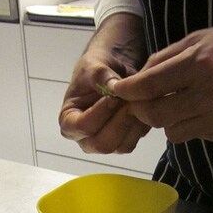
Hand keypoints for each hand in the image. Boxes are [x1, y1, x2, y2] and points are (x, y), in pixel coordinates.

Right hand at [59, 14, 150, 153]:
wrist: (112, 70)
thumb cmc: (95, 70)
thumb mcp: (93, 66)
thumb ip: (100, 76)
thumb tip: (114, 88)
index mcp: (69, 122)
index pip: (83, 127)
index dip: (100, 112)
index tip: (113, 95)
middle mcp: (85, 139)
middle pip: (102, 144)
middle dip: (119, 121)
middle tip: (129, 99)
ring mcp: (105, 143)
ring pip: (121, 146)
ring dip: (132, 122)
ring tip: (136, 100)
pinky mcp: (124, 142)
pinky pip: (135, 140)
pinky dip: (142, 124)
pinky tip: (143, 106)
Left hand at [110, 17, 212, 143]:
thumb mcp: (206, 36)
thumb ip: (169, 57)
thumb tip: (139, 78)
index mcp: (202, 64)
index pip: (150, 87)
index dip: (129, 91)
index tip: (121, 92)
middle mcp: (211, 96)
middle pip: (157, 116)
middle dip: (144, 110)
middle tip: (144, 102)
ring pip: (175, 132)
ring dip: (170, 120)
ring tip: (182, 103)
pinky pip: (199, 136)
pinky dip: (196, 124)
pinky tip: (209, 108)